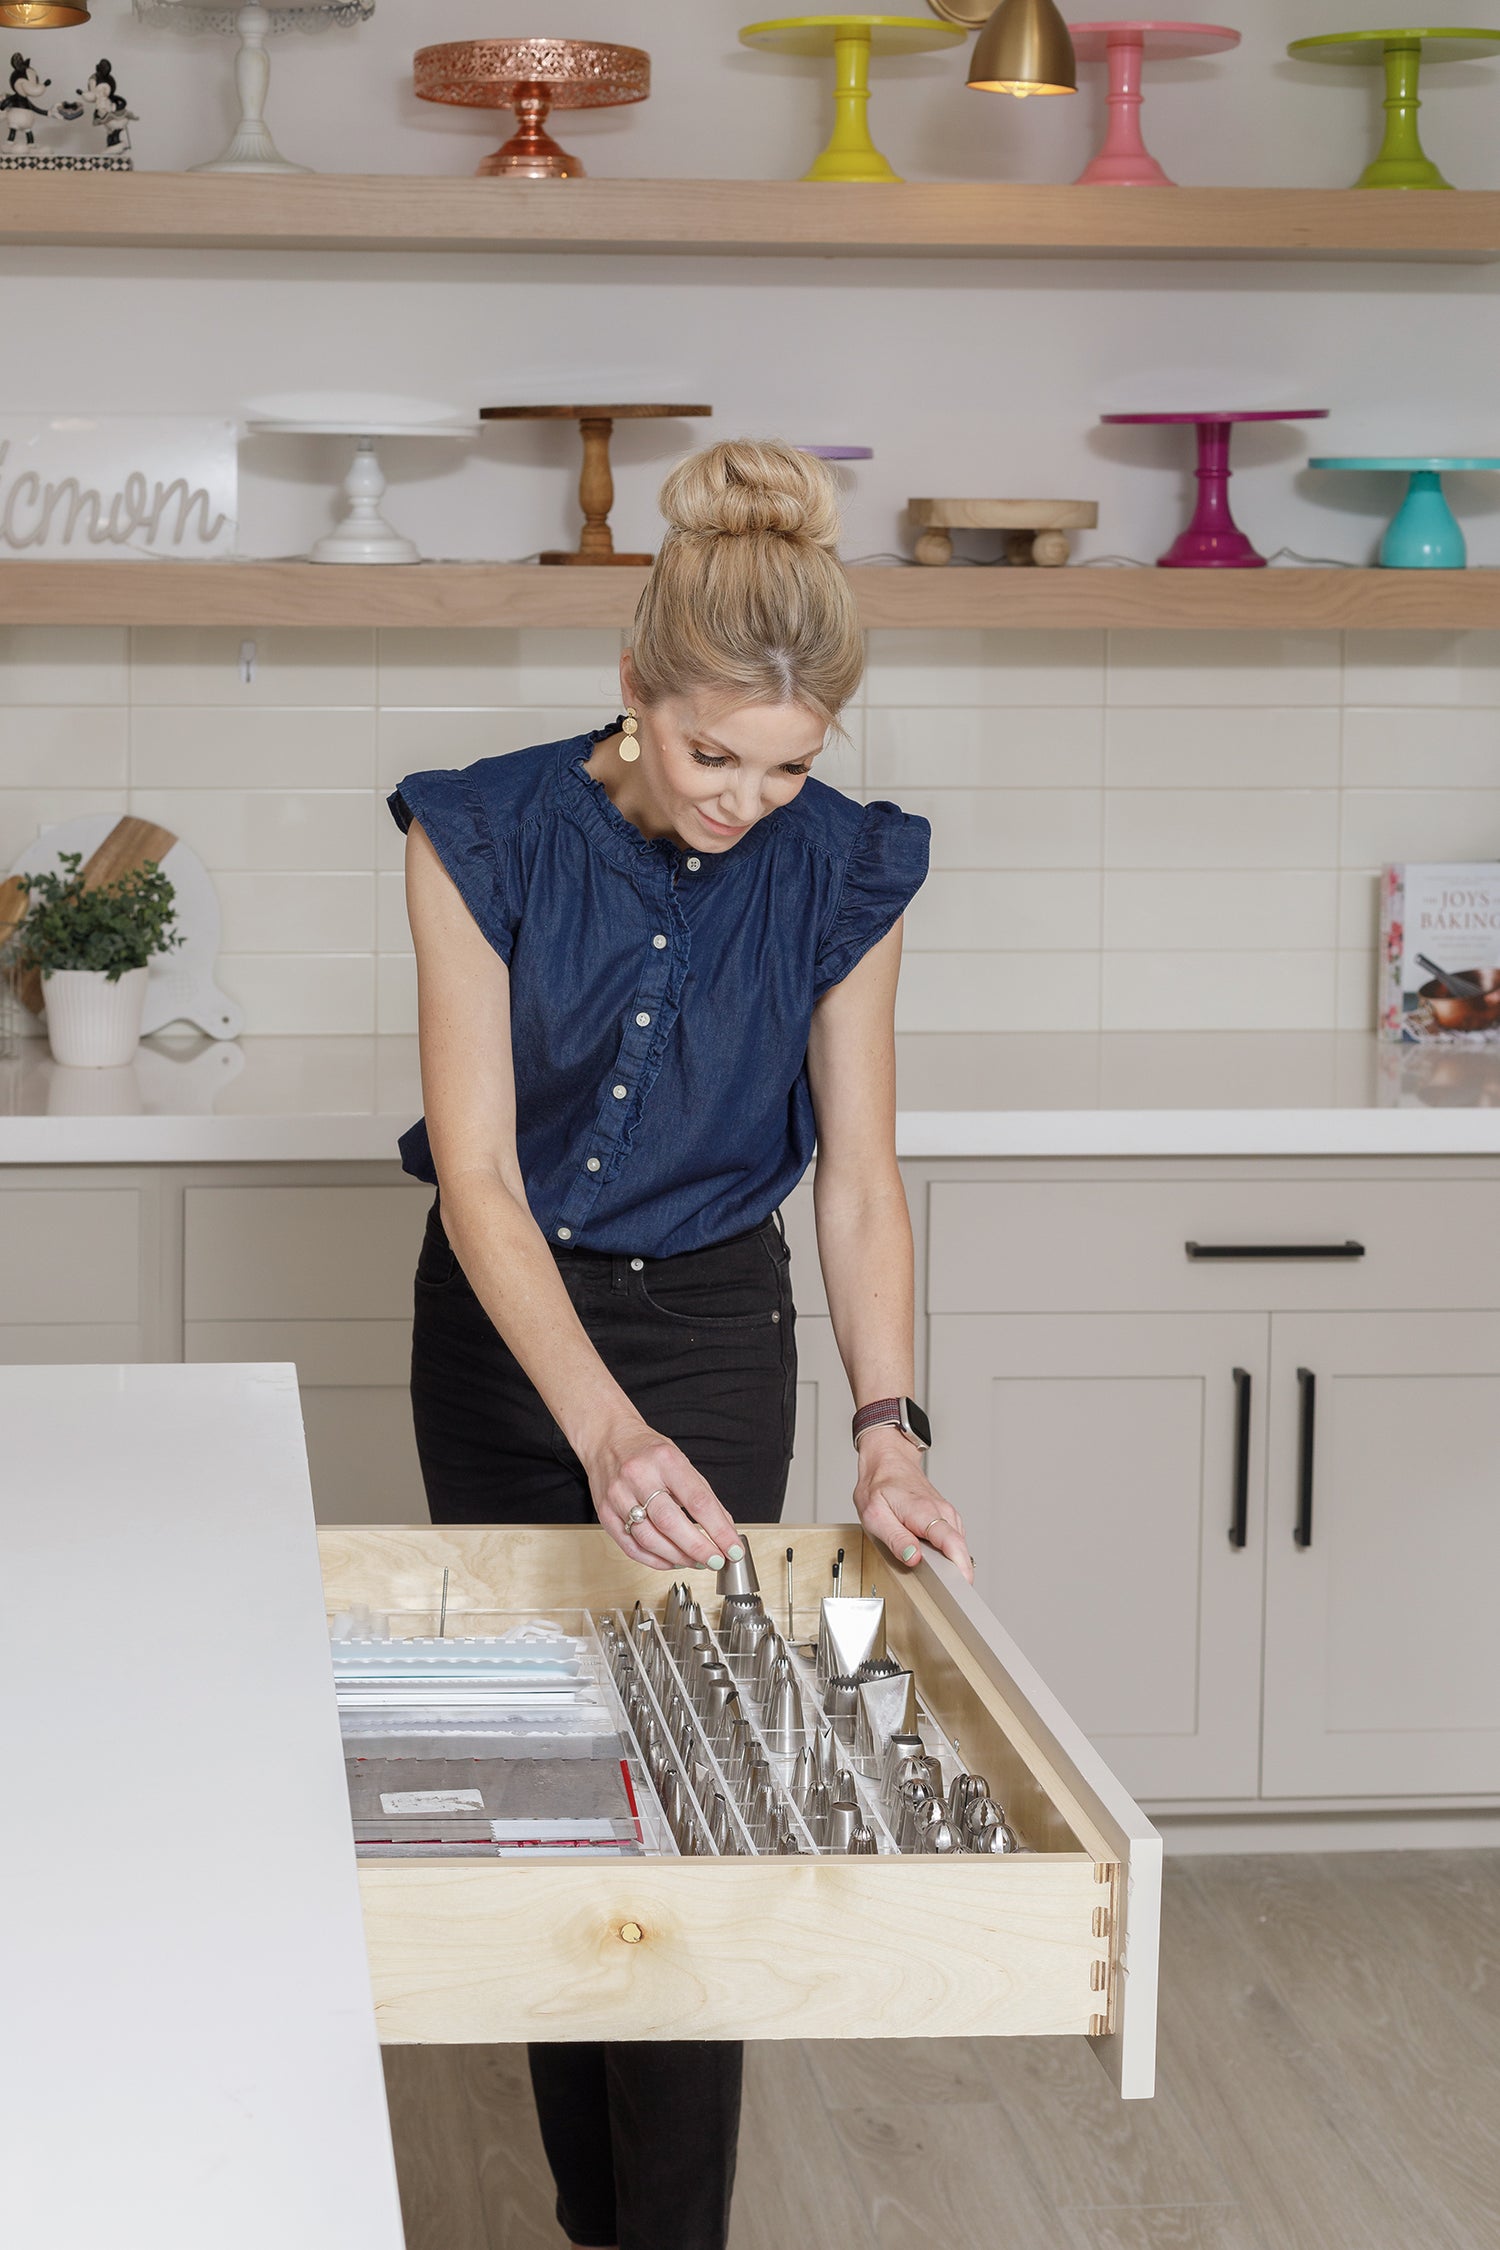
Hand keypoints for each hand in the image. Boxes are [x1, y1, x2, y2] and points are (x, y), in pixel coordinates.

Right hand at [583, 1416, 743, 1573]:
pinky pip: (631, 1546)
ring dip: (678, 1557)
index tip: (733, 1548)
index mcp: (665, 1460)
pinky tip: (671, 1561)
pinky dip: (654, 1560)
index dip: (718, 1529)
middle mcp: (639, 1476)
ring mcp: (618, 1496)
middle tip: (716, 1561)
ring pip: (650, 1539)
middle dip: (698, 1548)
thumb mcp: (680, 1461)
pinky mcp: (605, 1513)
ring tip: (696, 1562)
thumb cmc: (647, 1451)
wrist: (607, 1439)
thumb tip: (725, 1529)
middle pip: (671, 1523)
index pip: (697, 1500)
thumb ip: (703, 1495)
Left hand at [853, 1427, 972, 1582]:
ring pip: (957, 1546)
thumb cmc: (879, 1486)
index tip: (962, 1585)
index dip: (960, 1566)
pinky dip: (947, 1552)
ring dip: (950, 1563)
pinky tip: (931, 1555)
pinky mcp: (947, 1517)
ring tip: (931, 1572)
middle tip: (942, 1589)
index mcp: (924, 1512)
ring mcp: (947, 1513)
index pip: (952, 1543)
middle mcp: (942, 1512)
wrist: (888, 1460)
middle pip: (959, 1548)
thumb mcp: (875, 1515)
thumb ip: (895, 1538)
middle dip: (956, 1571)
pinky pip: (952, 1540)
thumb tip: (913, 1558)